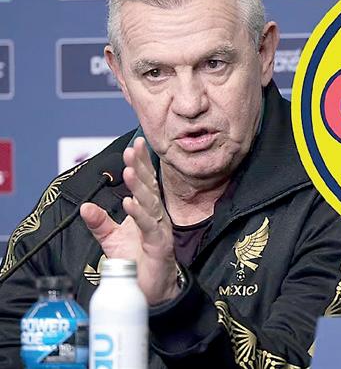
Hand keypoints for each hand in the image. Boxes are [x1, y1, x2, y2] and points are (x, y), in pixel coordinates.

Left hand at [80, 137, 179, 304]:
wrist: (151, 291)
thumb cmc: (137, 262)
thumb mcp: (113, 239)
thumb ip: (100, 222)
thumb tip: (84, 207)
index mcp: (147, 212)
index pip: (145, 183)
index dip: (140, 164)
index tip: (135, 145)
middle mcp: (156, 217)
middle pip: (149, 187)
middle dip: (140, 167)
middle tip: (131, 150)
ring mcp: (159, 230)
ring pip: (150, 203)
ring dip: (139, 187)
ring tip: (129, 171)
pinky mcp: (159, 245)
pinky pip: (149, 227)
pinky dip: (139, 214)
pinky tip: (130, 203)